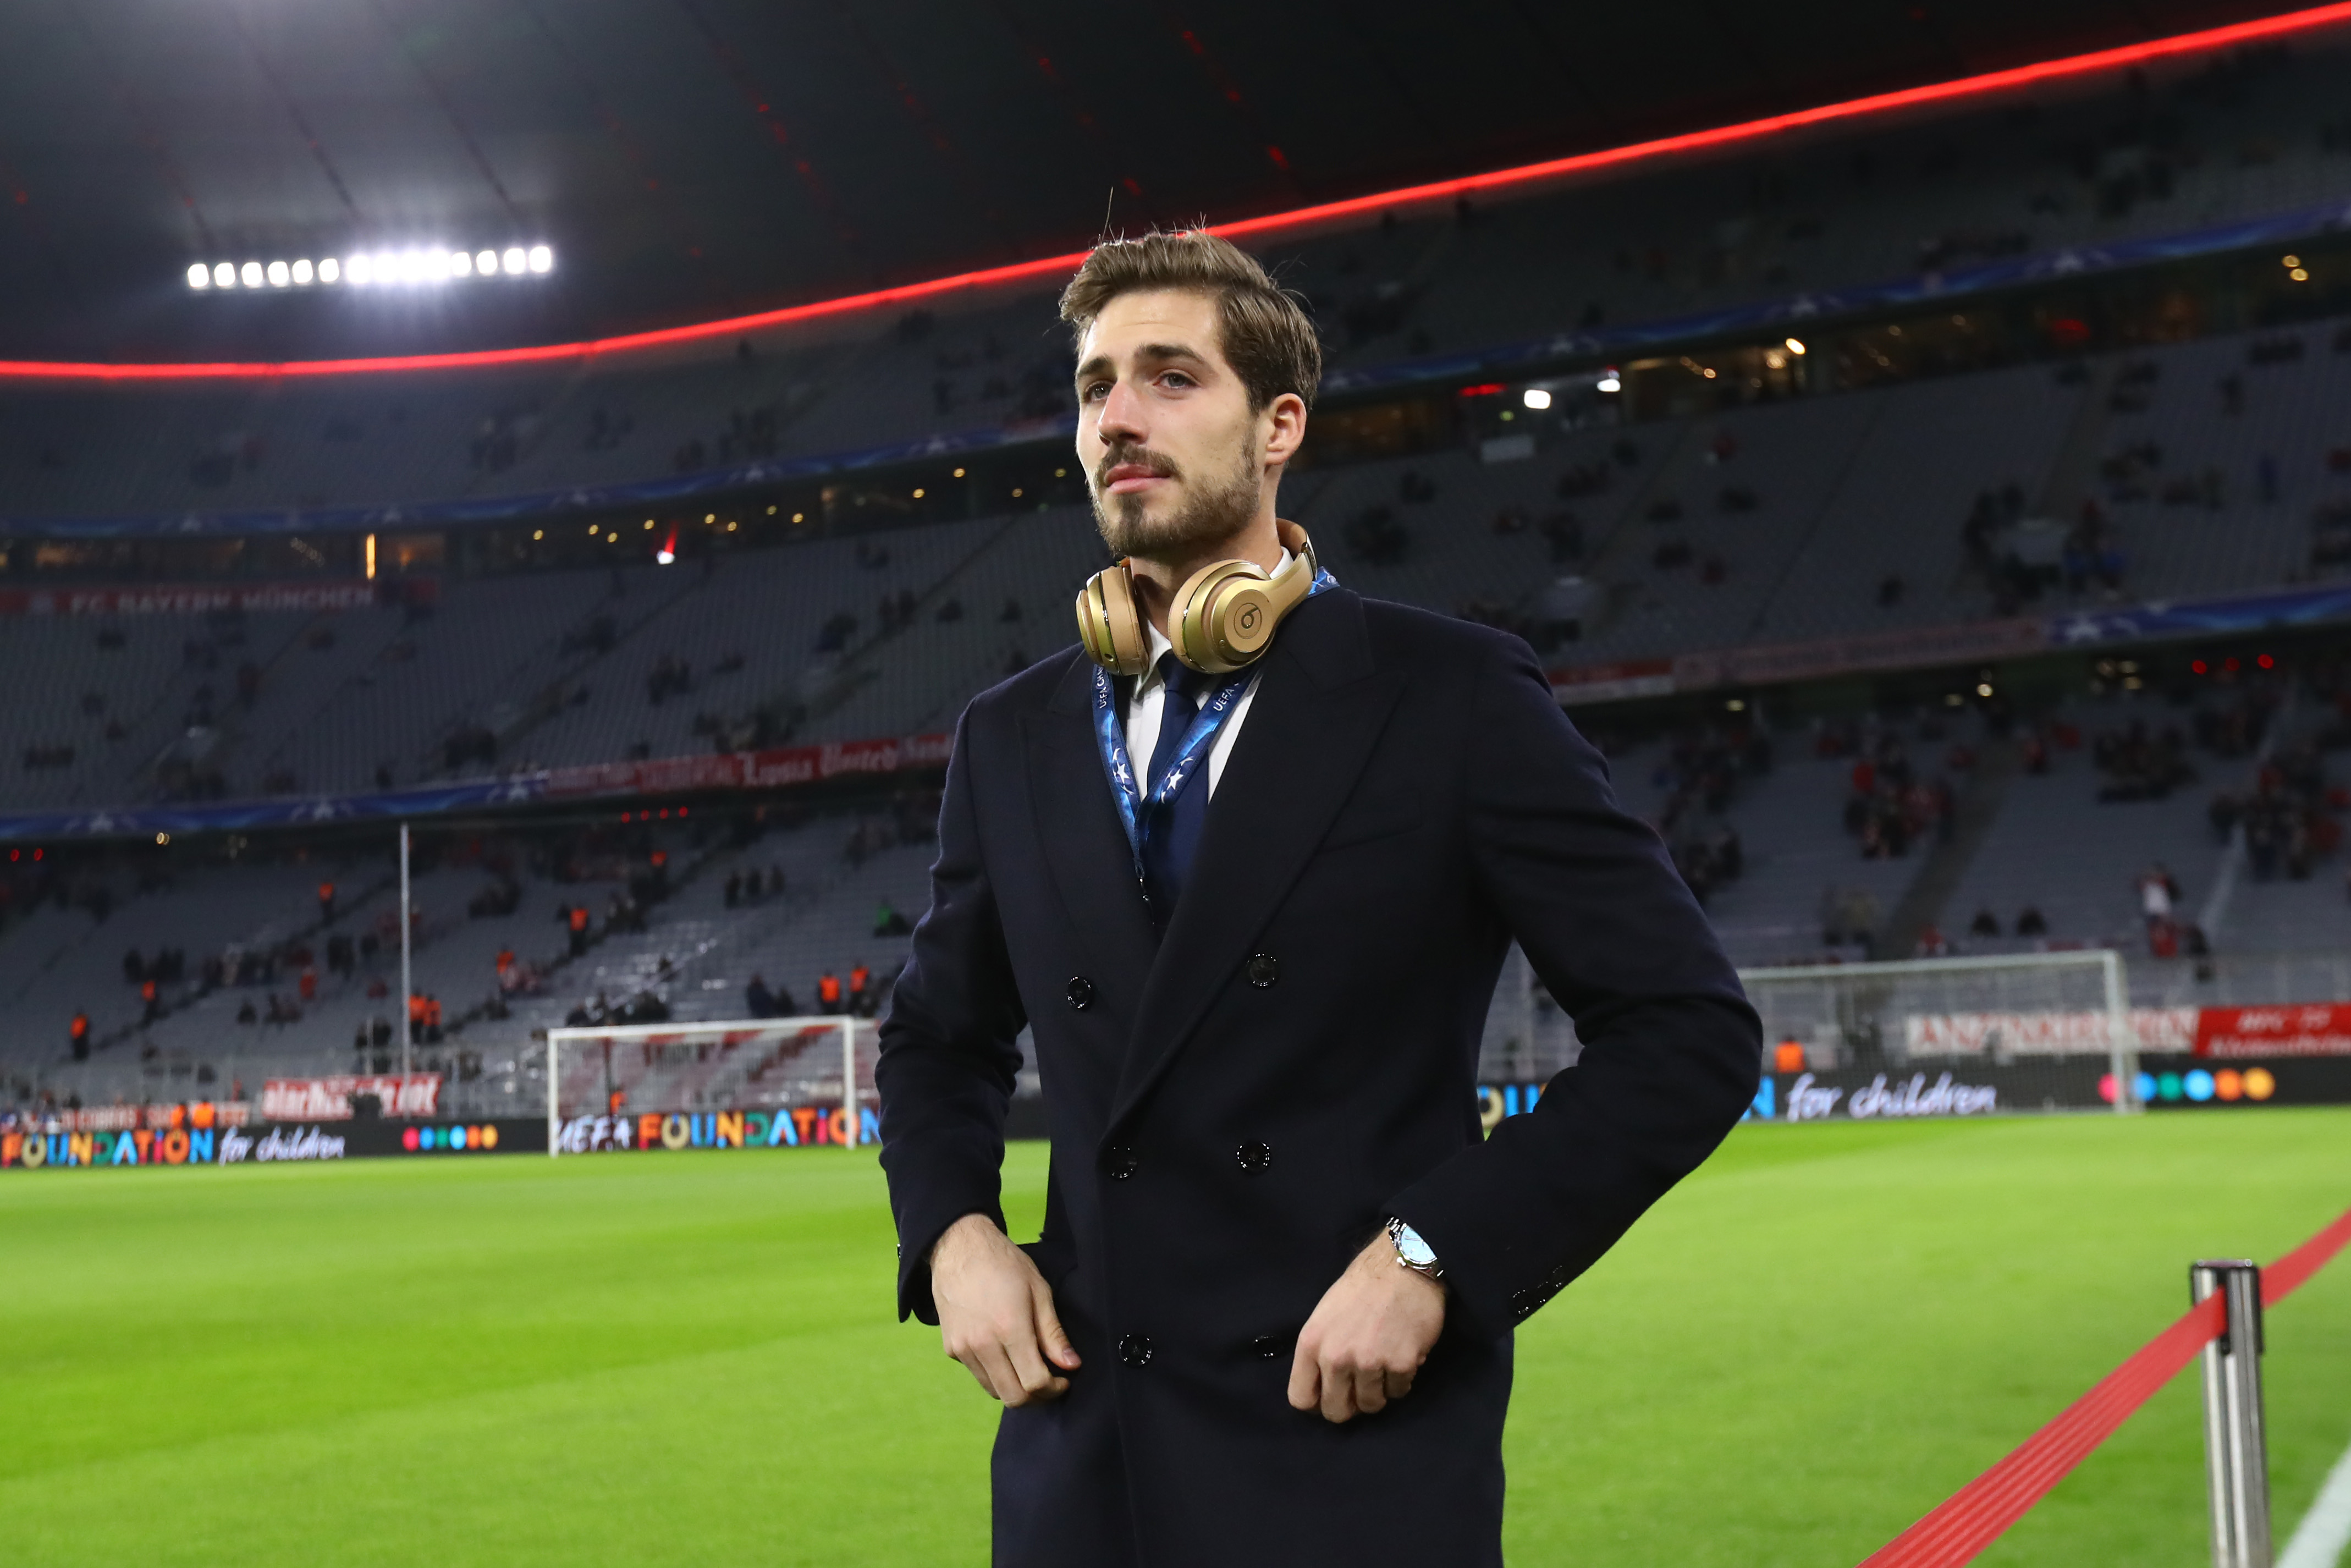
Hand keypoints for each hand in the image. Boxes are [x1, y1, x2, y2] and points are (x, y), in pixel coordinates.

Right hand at [930, 1213, 1080, 1405]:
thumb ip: (1053, 1333)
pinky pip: (979, 1375)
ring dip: (1016, 1388)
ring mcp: (963, 1349)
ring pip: (995, 1391)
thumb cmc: (1005, 1264)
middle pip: (1013, 1397)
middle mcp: (983, 1345)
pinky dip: (996, 1375)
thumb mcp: (1039, 1291)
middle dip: (1037, 1397)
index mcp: (1009, 1328)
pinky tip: (1006, 1354)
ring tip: (1030, 1369)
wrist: (959, 1247)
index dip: (1054, 1388)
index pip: (1034, 1382)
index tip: (1064, 1379)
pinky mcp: (951, 1349)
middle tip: (1050, 1382)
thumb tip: (1071, 1365)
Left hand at [1287, 1230, 1447, 1422]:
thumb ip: (1319, 1353)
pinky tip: (1402, 1354)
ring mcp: (1369, 1363)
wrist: (1403, 1266)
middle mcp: (1336, 1357)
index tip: (1332, 1396)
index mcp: (1311, 1344)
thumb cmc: (1362, 1288)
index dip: (1318, 1403)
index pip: (1301, 1399)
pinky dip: (1403, 1378)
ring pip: (1372, 1405)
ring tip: (1385, 1364)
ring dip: (1380, 1391)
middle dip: (1351, 1405)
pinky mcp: (1401, 1364)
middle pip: (1337, 1412)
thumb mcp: (1324, 1316)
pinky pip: (1400, 1391)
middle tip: (1362, 1388)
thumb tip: (1324, 1388)